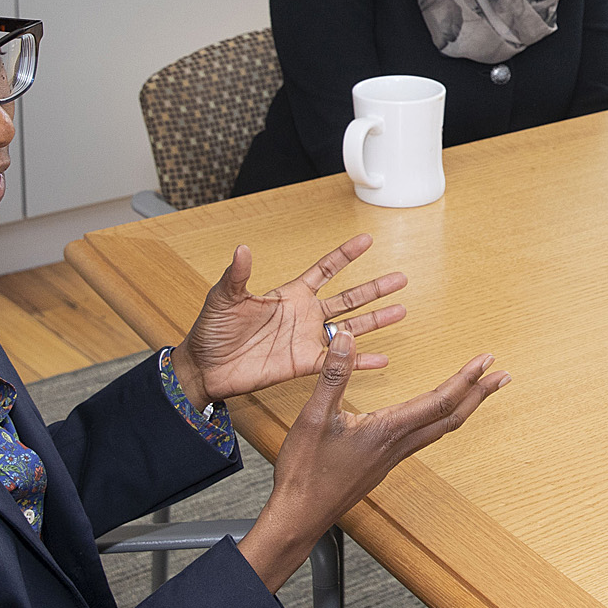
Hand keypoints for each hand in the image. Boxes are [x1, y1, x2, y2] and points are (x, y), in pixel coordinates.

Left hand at [176, 237, 406, 407]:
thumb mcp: (223, 298)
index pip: (325, 270)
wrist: (206, 367)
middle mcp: (304, 315)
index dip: (345, 255)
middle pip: (348, 298)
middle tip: (400, 278)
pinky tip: (381, 359)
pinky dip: (360, 361)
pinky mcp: (303, 364)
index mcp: (290, 295)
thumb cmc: (212, 330)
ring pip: (350, 328)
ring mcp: (307, 340)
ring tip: (401, 311)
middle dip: (374, 288)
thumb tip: (242, 248)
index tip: (366, 240)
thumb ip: (238, 275)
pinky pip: (337, 362)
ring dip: (376, 320)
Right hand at [238, 329, 509, 589]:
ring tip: (478, 392)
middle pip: (450, 417)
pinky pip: (423, 439)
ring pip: (439, 430)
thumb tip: (347, 339)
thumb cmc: (305, 472)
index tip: (486, 360)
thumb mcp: (314, 417)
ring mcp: (393, 458)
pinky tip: (433, 416)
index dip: (466, 379)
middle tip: (501, 376)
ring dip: (464, 408)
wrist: (300, 516)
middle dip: (478, 394)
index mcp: (387, 430)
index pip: (438, 400)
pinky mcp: (384, 465)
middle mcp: (397, 445)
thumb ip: (333, 376)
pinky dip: (440, 420)